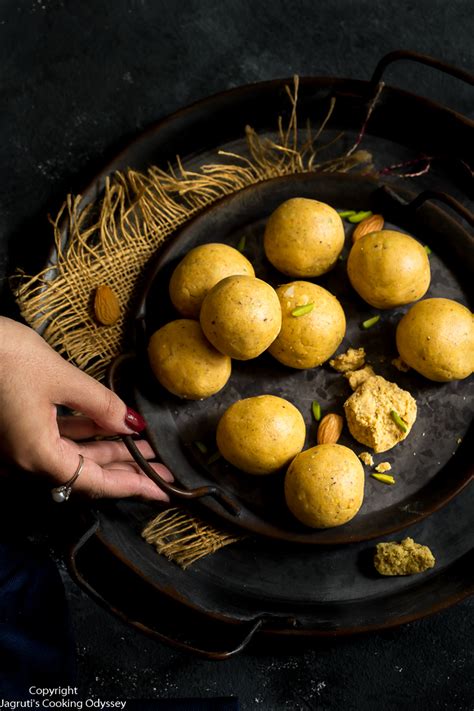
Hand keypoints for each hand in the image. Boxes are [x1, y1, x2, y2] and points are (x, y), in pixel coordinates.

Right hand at [0, 317, 172, 499]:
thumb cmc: (1, 355)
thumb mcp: (61, 378)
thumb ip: (101, 405)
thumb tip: (132, 424)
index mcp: (35, 454)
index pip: (93, 481)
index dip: (132, 485)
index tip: (162, 490)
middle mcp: (23, 459)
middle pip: (85, 473)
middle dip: (126, 469)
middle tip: (162, 467)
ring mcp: (17, 446)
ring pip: (72, 455)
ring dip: (109, 451)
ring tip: (145, 447)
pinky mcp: (14, 429)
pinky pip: (56, 440)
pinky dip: (85, 435)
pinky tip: (110, 427)